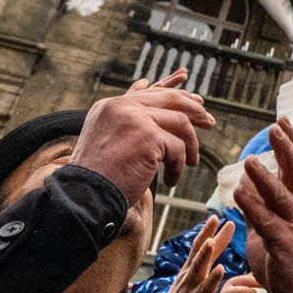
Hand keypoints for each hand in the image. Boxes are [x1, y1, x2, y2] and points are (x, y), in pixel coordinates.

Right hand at [68, 85, 213, 204]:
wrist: (83, 198)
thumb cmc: (97, 180)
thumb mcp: (109, 143)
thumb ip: (130, 128)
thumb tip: (160, 124)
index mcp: (110, 106)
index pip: (151, 94)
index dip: (177, 97)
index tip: (196, 103)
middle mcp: (121, 106)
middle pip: (169, 100)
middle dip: (194, 110)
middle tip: (209, 121)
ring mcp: (135, 118)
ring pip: (179, 123)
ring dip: (189, 146)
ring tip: (190, 162)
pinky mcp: (148, 136)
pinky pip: (177, 148)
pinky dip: (178, 166)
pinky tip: (170, 180)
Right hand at [134, 216, 236, 292]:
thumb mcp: (192, 273)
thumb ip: (209, 254)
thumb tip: (219, 233)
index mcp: (190, 271)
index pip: (198, 249)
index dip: (205, 233)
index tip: (215, 217)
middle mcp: (190, 282)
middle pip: (198, 265)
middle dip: (204, 253)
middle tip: (211, 240)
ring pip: (204, 288)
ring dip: (212, 279)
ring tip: (221, 269)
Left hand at [234, 119, 292, 292]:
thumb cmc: (283, 258)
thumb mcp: (269, 227)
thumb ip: (258, 206)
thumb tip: (245, 184)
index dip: (290, 143)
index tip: (283, 120)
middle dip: (285, 149)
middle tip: (275, 127)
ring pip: (279, 196)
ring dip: (264, 178)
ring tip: (249, 161)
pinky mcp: (284, 244)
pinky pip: (266, 221)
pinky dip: (252, 206)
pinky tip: (240, 194)